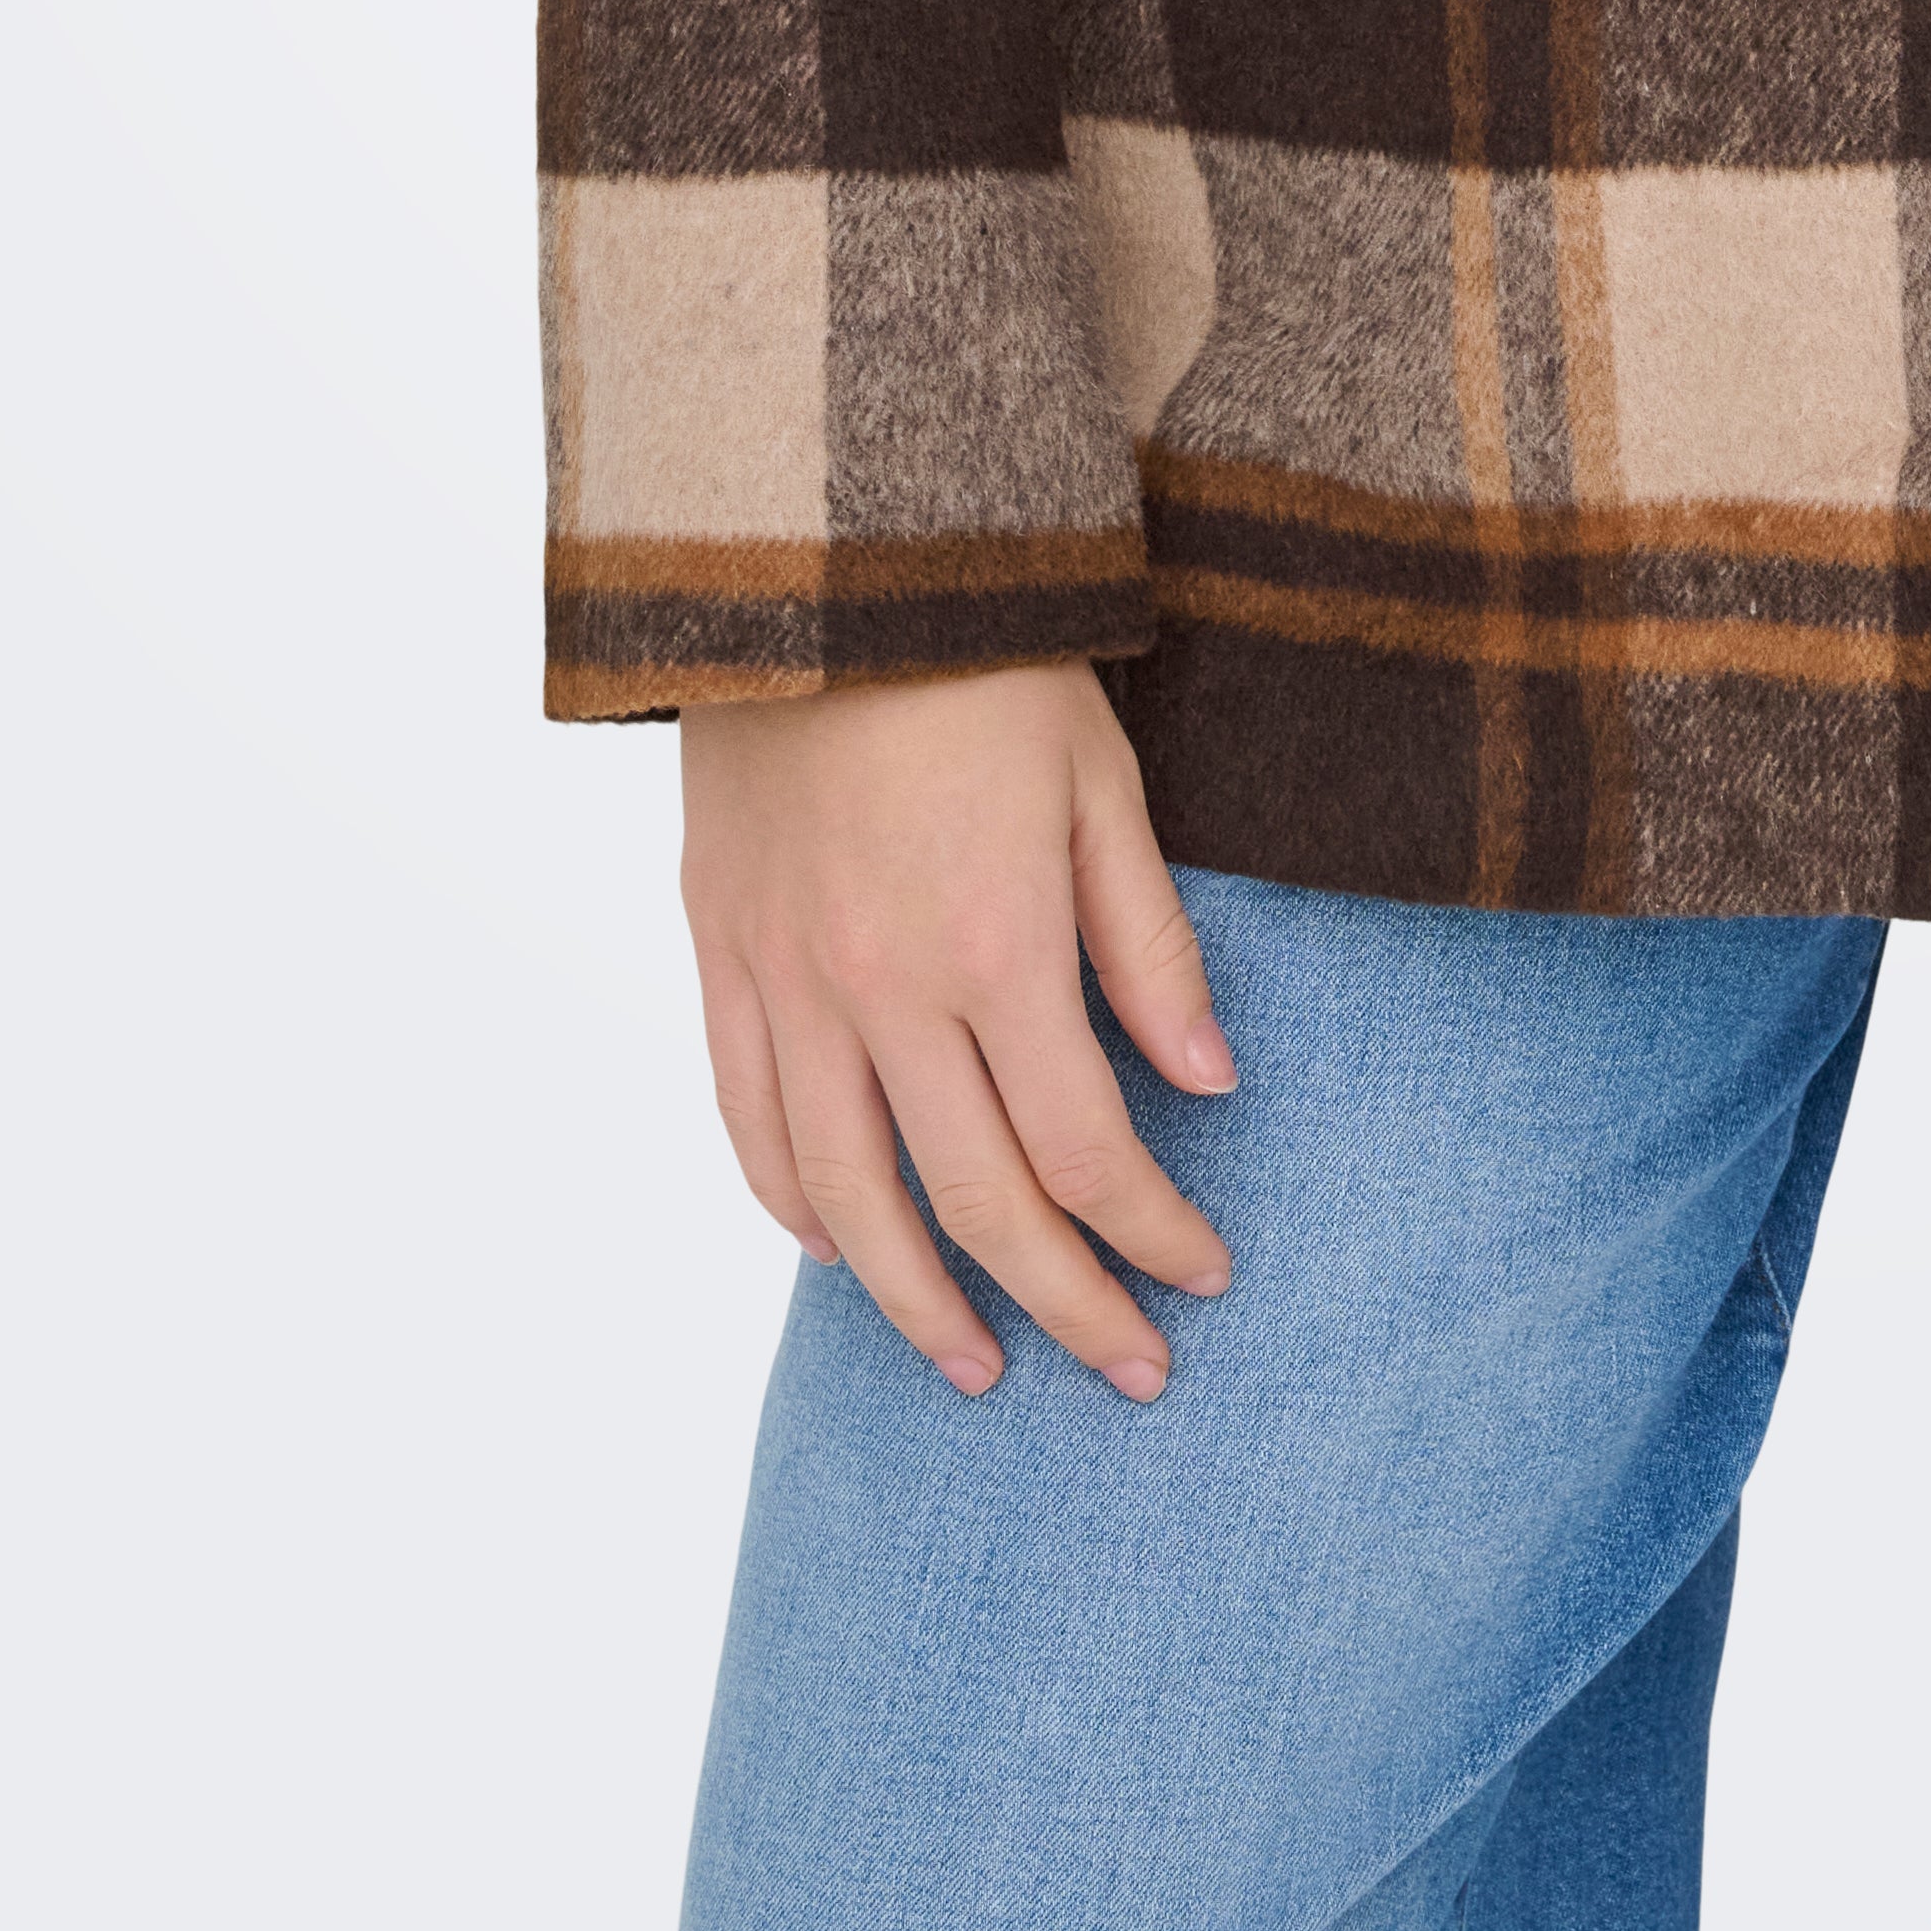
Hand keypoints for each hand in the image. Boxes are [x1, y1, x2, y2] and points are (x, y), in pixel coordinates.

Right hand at [678, 663, 1238, 1394]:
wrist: (816, 561)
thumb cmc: (984, 660)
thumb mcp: (1103, 782)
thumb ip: (1149, 946)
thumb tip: (1209, 1089)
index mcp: (996, 944)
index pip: (1087, 1151)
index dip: (1152, 1237)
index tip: (1204, 1279)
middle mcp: (883, 989)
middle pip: (977, 1204)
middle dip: (1067, 1305)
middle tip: (1129, 1370)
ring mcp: (788, 981)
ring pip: (846, 1199)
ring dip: (919, 1304)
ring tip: (981, 1366)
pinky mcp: (720, 955)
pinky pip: (750, 1121)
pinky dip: (797, 1209)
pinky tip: (845, 1254)